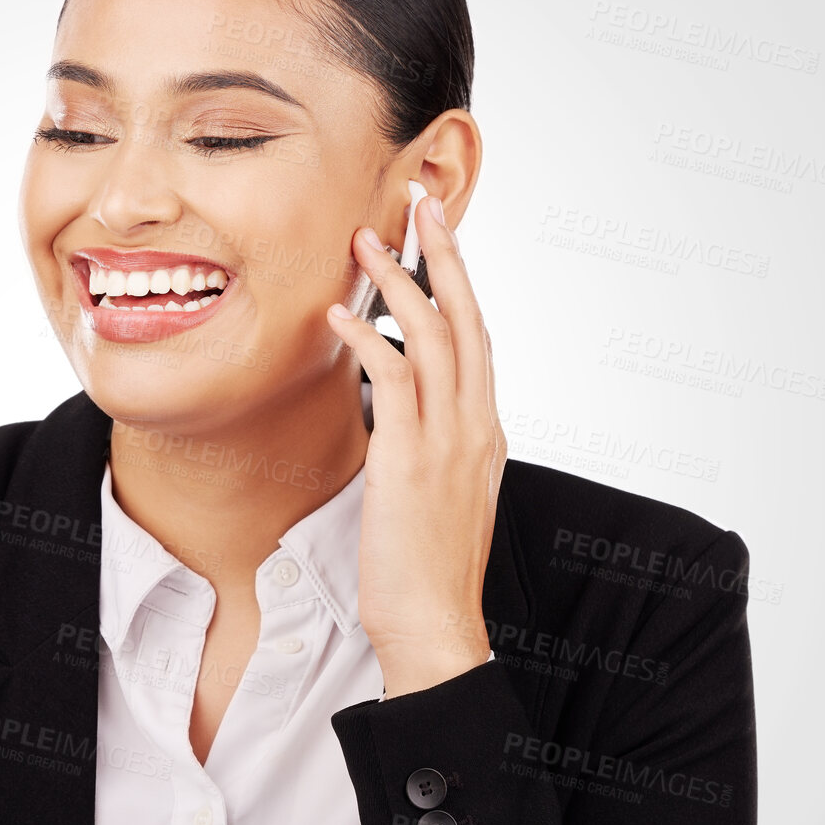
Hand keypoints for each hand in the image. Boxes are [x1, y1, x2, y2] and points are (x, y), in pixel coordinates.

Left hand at [325, 194, 506, 697]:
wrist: (434, 623)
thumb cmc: (426, 566)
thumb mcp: (439, 493)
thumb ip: (427, 444)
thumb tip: (398, 412)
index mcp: (485, 430)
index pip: (478, 337)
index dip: (460, 282)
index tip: (439, 238)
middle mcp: (476, 424)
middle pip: (467, 317)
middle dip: (444, 253)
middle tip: (420, 201)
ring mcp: (449, 439)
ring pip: (433, 335)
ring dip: (398, 280)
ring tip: (366, 239)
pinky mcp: (412, 458)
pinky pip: (392, 379)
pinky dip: (367, 337)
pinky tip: (340, 313)